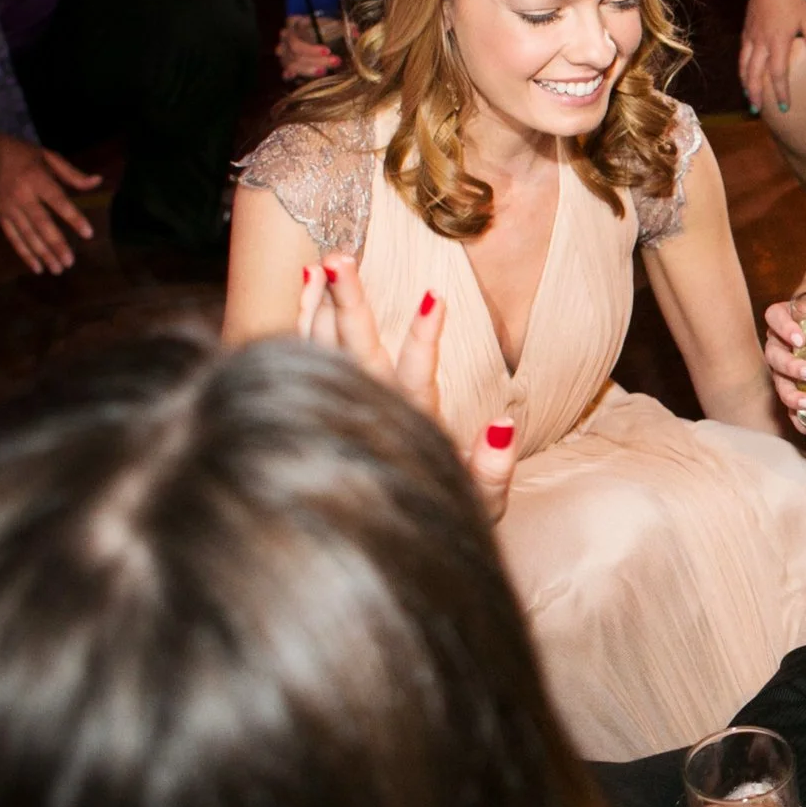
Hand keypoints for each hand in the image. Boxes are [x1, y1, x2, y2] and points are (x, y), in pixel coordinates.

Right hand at [0, 126, 97, 274]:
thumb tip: (98, 181)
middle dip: (55, 244)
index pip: (57, 201)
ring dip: (42, 253)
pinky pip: (12, 237)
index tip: (88, 234)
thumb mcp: (47, 155)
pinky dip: (24, 253)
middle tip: (70, 262)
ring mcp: (8, 207)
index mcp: (35, 178)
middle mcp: (20, 195)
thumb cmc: (21, 153)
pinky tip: (37, 267)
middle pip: (40, 223)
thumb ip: (72, 173)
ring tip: (58, 269)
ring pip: (26, 234)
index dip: (73, 217)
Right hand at [276, 14, 341, 80]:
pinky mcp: (285, 63)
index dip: (311, 48)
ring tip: (324, 72)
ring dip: (308, 70)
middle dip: (316, 60)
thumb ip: (342, 27)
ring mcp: (283, 50)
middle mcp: (285, 36)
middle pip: (295, 53)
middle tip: (335, 62)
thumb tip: (356, 32)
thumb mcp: (330, 24)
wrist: (310, 29)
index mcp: (293, 23)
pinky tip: (298, 78)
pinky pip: (285, 72)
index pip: (298, 37)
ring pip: (291, 64)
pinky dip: (292, 75)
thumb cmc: (321, 27)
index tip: (328, 51)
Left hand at [297, 252, 518, 516]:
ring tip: (325, 262)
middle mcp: (375, 414)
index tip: (433, 297)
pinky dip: (304, 319)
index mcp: (415, 431)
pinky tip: (306, 285)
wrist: (386, 547)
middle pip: (358, 354)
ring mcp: (346, 406)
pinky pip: (307, 355)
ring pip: (325, 351)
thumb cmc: (445, 516)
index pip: (417, 379)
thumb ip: (493, 468)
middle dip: (350, 305)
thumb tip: (501, 424)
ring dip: (323, 305)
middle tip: (341, 259)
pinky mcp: (325, 402)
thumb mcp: (482, 504)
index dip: (423, 340)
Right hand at [740, 0, 805, 117]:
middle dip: (755, 94)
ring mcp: (751, 37)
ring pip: (744, 66)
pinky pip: (742, 54)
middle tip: (756, 111)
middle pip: (754, 75)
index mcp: (778, 42)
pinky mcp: (746, 30)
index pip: (778, 74)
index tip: (785, 106)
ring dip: (746, 84)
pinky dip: (742, 68)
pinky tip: (745, 74)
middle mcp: (761, 43)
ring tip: (748, 97)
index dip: (780, 92)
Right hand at [763, 297, 805, 425]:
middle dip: (789, 365)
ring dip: (790, 395)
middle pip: (773, 353)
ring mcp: (783, 367)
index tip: (800, 339)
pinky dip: (798, 418)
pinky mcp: (791, 388)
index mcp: (793, 317)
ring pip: (777, 381)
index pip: (775, 316)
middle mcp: (782, 342)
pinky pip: (787, 406)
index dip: (783, 326)